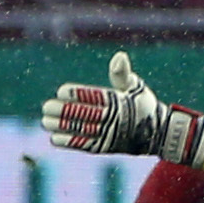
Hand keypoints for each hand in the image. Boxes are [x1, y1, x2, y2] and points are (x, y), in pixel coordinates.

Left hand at [42, 52, 203, 166]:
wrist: (158, 134)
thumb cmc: (143, 105)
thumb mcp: (136, 87)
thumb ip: (122, 73)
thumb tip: (119, 56)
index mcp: (120, 101)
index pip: (95, 96)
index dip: (78, 94)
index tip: (62, 91)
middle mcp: (114, 119)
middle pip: (84, 114)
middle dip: (63, 111)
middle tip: (46, 107)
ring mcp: (110, 134)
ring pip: (81, 129)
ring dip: (61, 126)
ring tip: (45, 121)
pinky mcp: (106, 147)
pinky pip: (85, 144)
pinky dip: (69, 142)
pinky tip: (54, 137)